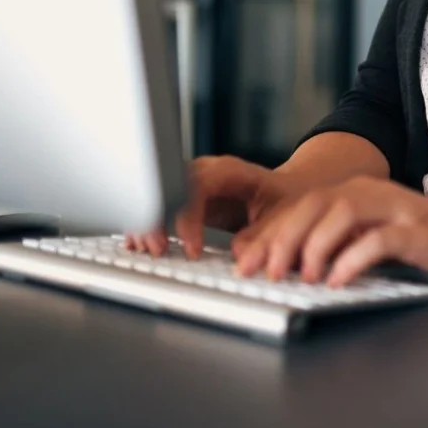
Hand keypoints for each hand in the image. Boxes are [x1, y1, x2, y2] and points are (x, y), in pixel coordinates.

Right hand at [126, 155, 293, 258]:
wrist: (289, 192)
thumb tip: (240, 256)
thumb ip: (263, 235)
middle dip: (158, 218)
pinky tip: (139, 242)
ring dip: (149, 221)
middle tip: (158, 251)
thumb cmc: (287, 200)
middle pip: (170, 186)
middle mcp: (207, 172)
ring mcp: (194, 183)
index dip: (189, 218)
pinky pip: (162, 205)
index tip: (193, 249)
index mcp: (230, 171)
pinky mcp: (188, 198)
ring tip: (149, 250)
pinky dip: (149, 223)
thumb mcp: (283, 216)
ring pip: (160, 194)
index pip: (198, 186)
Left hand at [231, 176, 427, 285]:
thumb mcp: (367, 236)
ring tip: (301, 276)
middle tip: (265, 272)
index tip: (245, 261)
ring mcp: (392, 208)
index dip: (269, 233)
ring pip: (342, 213)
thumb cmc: (418, 238)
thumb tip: (281, 261)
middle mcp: (368, 193)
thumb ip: (330, 243)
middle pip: (315, 204)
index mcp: (353, 192)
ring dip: (315, 245)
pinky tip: (338, 279)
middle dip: (282, 238)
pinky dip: (353, 258)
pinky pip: (378, 239)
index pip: (300, 206)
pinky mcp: (414, 230)